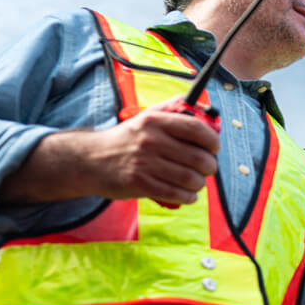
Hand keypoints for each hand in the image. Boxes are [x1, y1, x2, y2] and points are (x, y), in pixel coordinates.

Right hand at [0, 99, 220, 205]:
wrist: (90, 160)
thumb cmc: (126, 139)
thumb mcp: (146, 116)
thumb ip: (174, 109)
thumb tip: (203, 107)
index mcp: (155, 121)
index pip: (196, 129)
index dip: (212, 141)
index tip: (214, 148)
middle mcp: (151, 141)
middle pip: (198, 158)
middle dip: (210, 166)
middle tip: (207, 168)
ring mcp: (144, 163)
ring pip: (189, 178)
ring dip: (199, 184)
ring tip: (197, 182)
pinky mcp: (139, 184)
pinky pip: (175, 193)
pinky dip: (187, 197)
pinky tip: (188, 195)